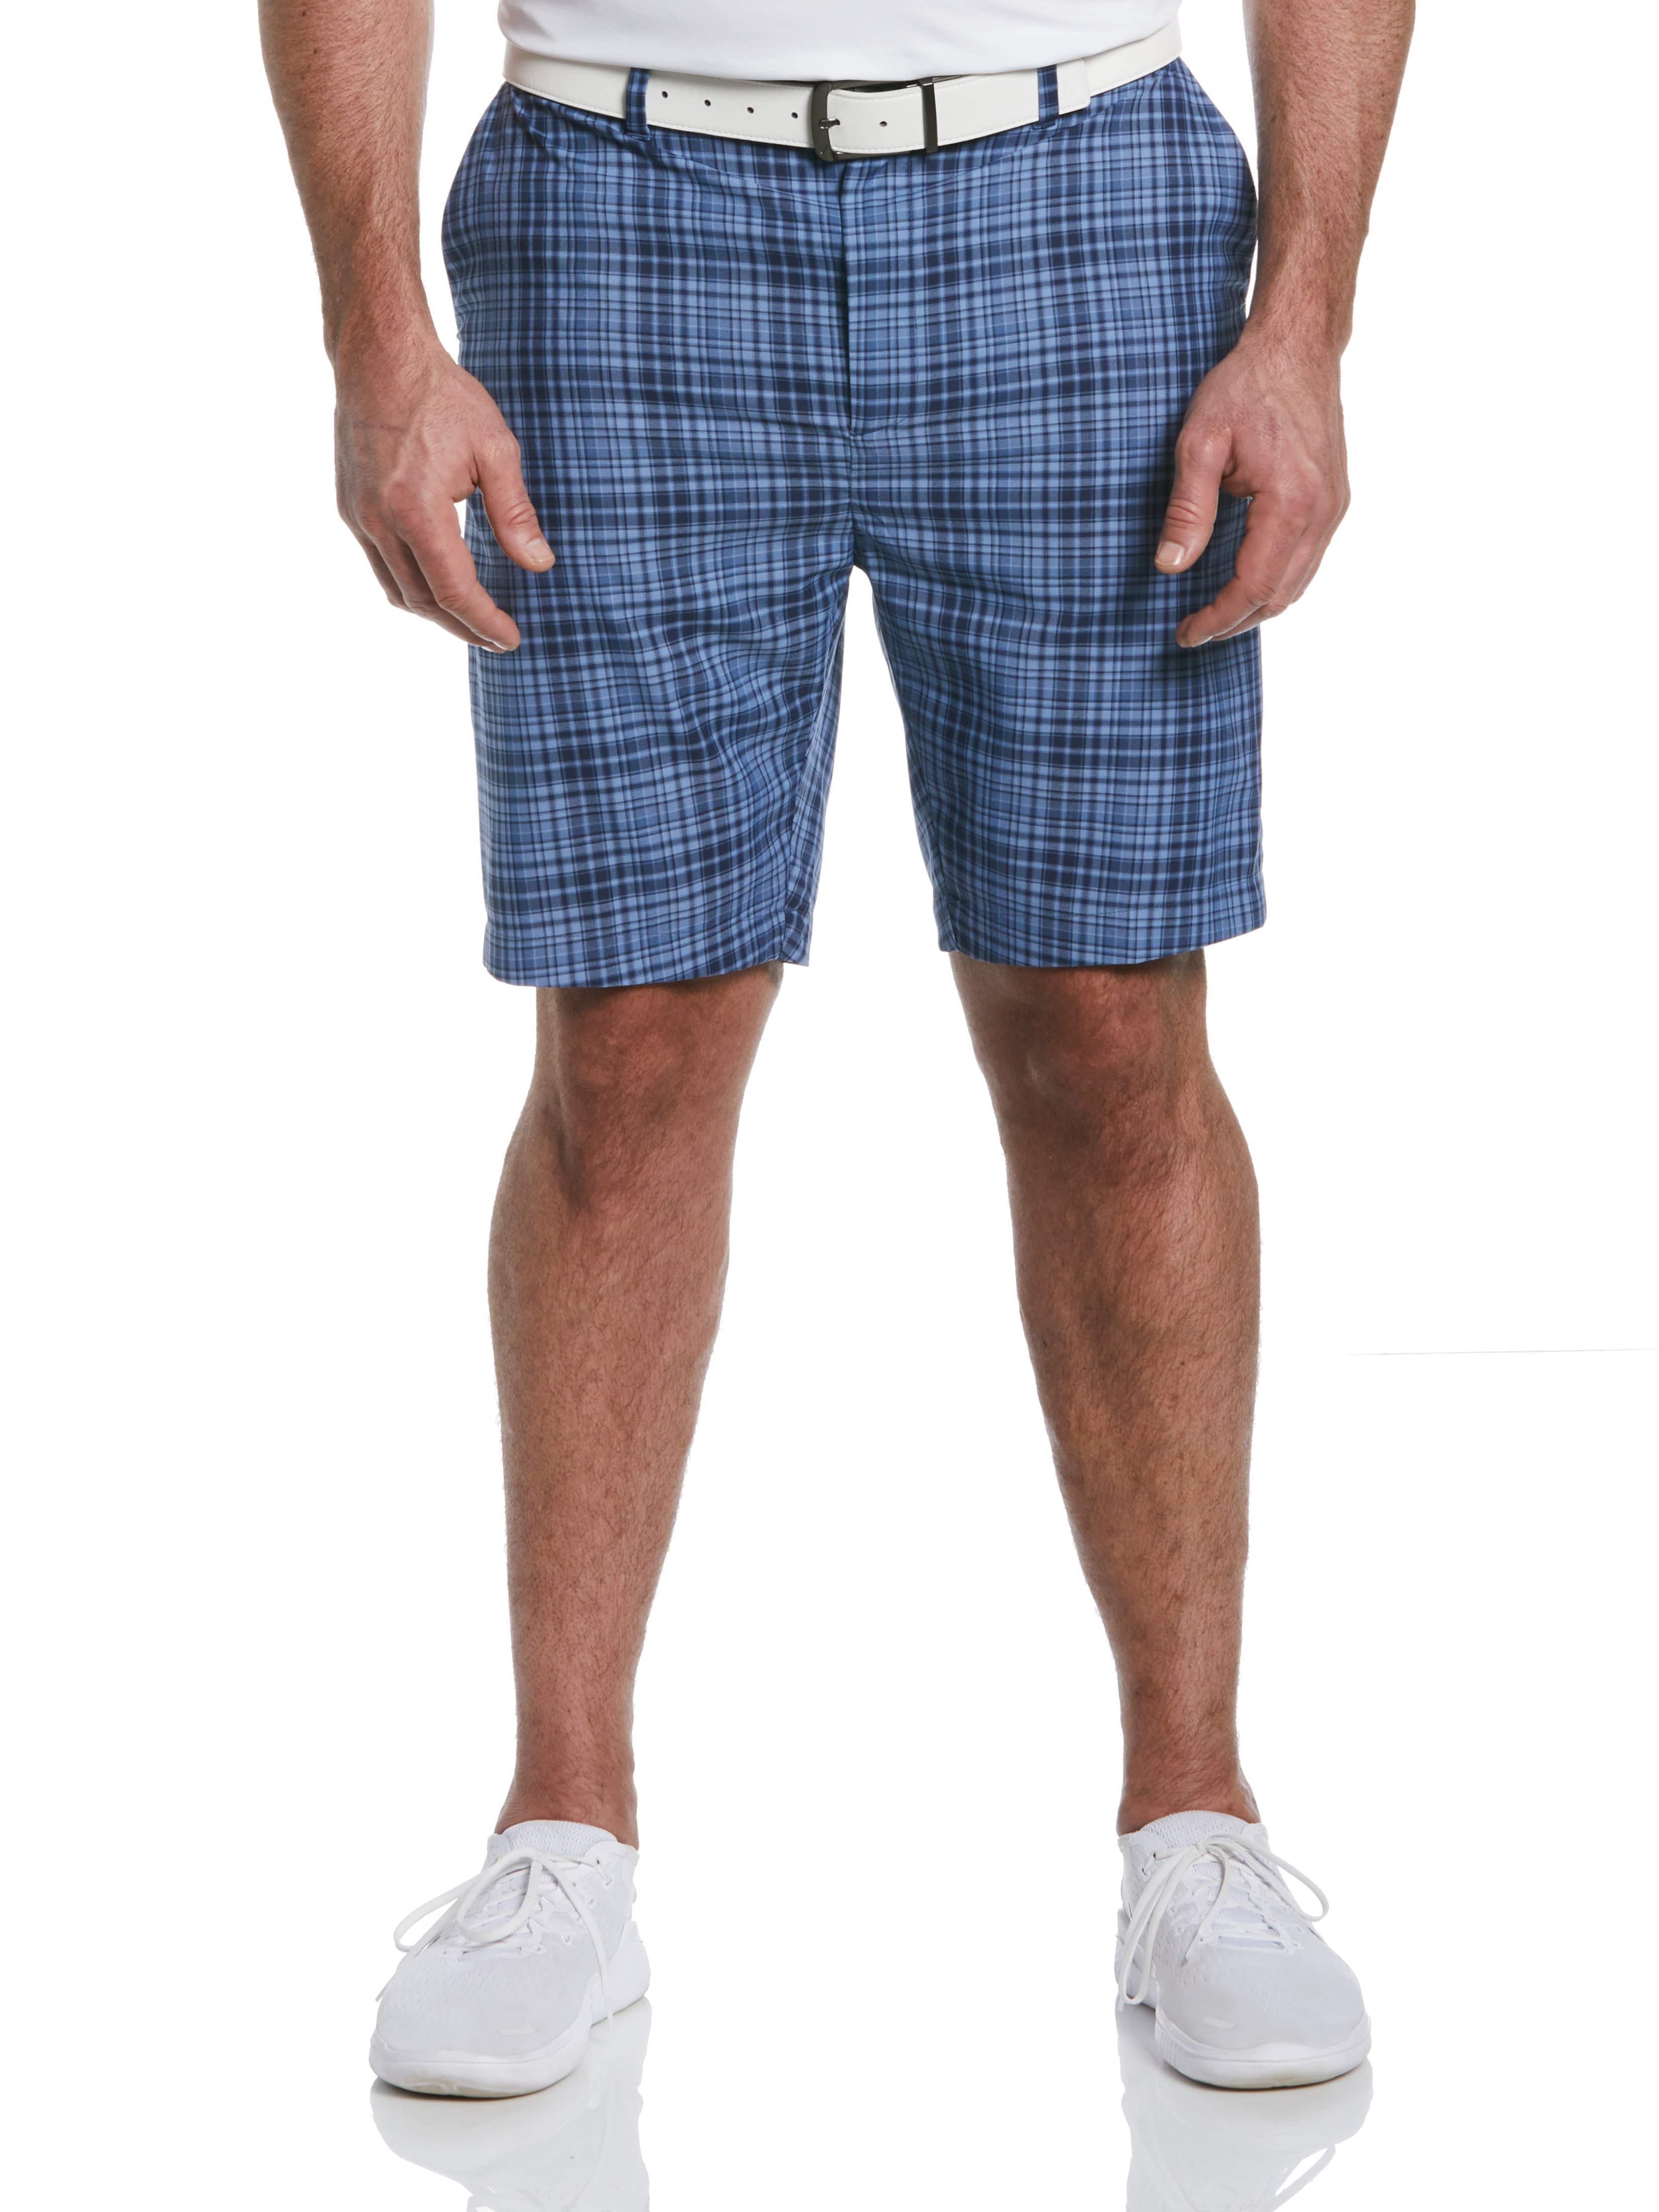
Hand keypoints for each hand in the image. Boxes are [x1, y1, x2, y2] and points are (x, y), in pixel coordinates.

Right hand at [334, 336, 553, 649]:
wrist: (379, 356)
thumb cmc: (441, 395)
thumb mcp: (494, 448)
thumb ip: (515, 513)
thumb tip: (540, 565)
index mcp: (415, 508)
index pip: (453, 589)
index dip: (484, 621)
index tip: (511, 637)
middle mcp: (378, 520)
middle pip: (423, 601)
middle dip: (463, 627)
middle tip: (498, 638)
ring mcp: (357, 516)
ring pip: (397, 590)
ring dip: (435, 613)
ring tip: (471, 620)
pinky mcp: (349, 508)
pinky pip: (380, 566)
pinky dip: (411, 587)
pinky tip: (438, 585)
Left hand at [1154, 332, 1348, 647]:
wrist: (1297, 345)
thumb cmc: (1246, 385)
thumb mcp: (1200, 441)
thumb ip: (1187, 509)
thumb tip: (1170, 567)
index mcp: (1293, 502)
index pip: (1255, 586)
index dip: (1218, 618)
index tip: (1185, 632)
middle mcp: (1324, 512)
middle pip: (1280, 596)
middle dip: (1235, 622)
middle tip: (1193, 631)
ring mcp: (1334, 507)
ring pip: (1298, 584)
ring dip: (1257, 606)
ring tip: (1215, 615)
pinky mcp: (1334, 500)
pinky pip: (1307, 560)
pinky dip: (1276, 582)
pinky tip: (1245, 582)